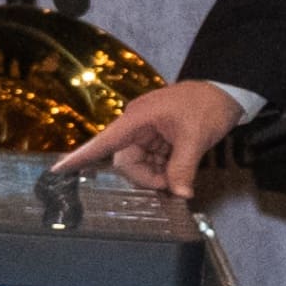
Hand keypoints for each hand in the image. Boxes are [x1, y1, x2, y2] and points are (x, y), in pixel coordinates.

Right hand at [58, 78, 248, 203]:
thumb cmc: (207, 106)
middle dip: (146, 177)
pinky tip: (180, 171)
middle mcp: (137, 125)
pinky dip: (164, 169)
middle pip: (126, 161)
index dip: (81, 158)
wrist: (227, 90)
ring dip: (157, 174)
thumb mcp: (196, 138)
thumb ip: (183, 168)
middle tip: (174, 185)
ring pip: (140, 163)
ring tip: (181, 177)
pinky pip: (152, 159)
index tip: (57, 170)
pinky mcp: (158, 137)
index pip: (104, 142)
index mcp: (137, 119)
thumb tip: (179, 194)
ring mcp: (147, 132)